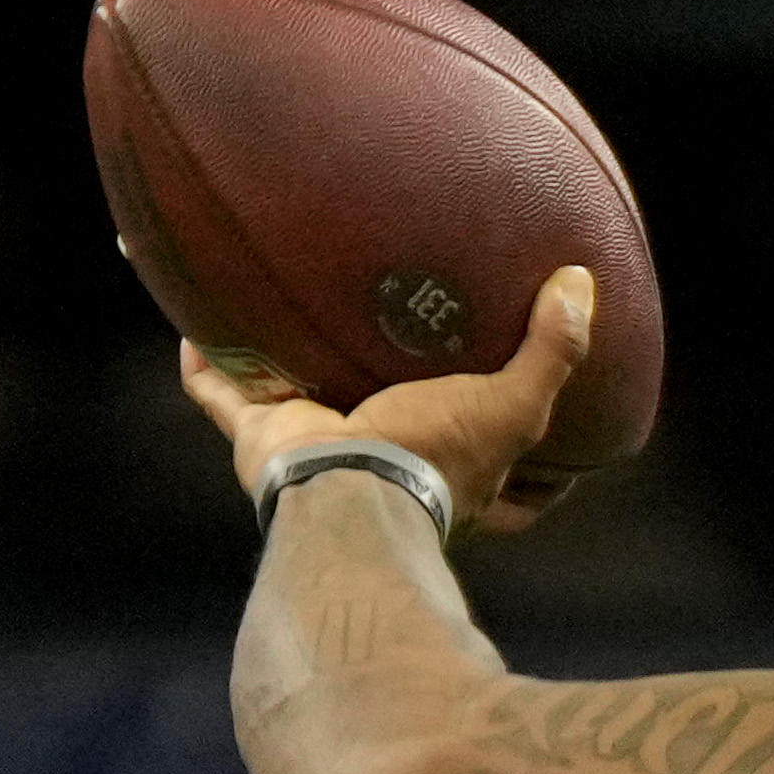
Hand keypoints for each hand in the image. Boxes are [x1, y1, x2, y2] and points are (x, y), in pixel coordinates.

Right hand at [180, 277, 608, 537]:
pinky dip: (203, 363)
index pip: (493, 476)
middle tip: (387, 337)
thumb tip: (581, 284)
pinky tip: (192, 322)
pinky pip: (219, 392)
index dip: (510, 456)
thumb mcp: (513, 407)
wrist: (350, 488)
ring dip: (283, 368)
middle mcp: (381, 464)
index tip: (518, 407)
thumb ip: (553, 352)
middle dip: (385, 392)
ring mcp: (317, 449)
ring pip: (297, 402)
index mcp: (445, 472)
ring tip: (282, 313)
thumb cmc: (435, 457)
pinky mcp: (261, 436)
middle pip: (388, 427)